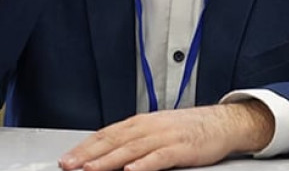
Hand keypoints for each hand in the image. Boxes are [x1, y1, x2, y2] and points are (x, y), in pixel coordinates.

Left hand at [59, 101, 273, 170]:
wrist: (221, 123)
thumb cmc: (188, 130)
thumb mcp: (157, 130)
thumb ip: (134, 140)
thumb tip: (107, 154)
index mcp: (141, 122)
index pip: (106, 134)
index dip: (85, 147)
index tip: (67, 159)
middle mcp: (149, 126)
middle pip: (113, 141)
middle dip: (88, 155)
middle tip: (69, 166)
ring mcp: (165, 136)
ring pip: (131, 149)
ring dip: (108, 160)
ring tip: (90, 170)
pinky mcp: (181, 147)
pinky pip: (159, 157)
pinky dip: (143, 164)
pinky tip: (130, 170)